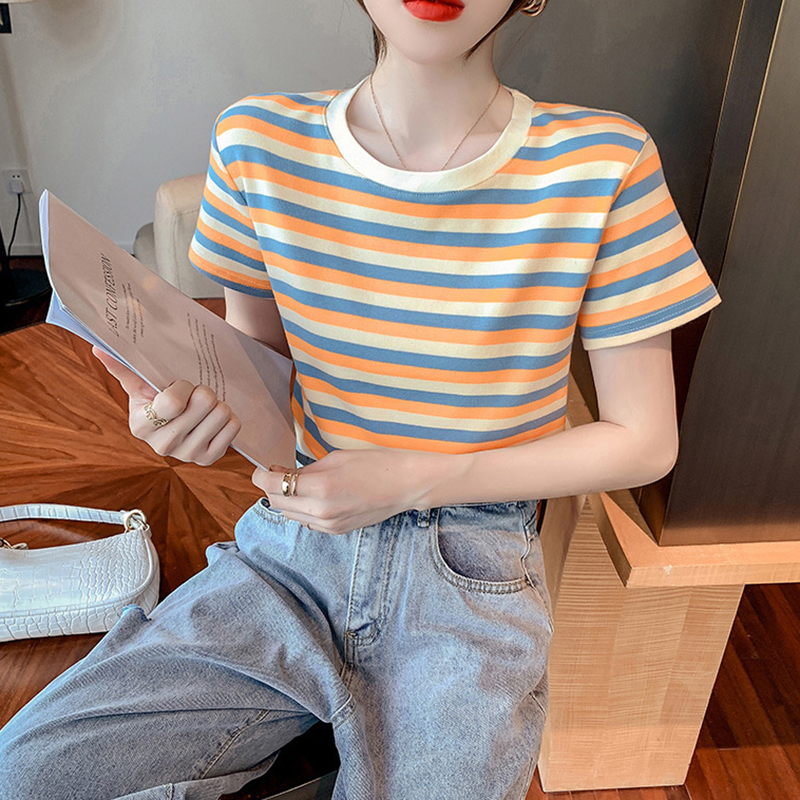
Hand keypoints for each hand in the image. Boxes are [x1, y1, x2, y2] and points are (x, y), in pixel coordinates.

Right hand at [91, 346, 241, 465]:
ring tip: (204, 407)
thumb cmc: (157, 400)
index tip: (180, 386)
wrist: (177, 425)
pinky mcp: (210, 459)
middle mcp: (162, 447)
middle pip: (203, 404)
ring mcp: (188, 456)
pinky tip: (214, 418)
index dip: (183, 387)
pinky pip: (233, 427)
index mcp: (141, 427)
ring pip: (221, 414)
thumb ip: (123, 367)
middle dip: (203, 391)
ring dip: (217, 403)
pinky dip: (229, 417)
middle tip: (195, 395)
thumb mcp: (141, 385)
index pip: (174, 401)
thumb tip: (98, 347)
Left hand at [251, 448, 427, 534]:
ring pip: (291, 516)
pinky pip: (308, 522)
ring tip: (295, 484)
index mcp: (320, 488)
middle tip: (276, 472)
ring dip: (286, 500)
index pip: (274, 486)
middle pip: (278, 503)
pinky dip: (302, 510)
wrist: (406, 485)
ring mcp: (329, 525)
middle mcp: (321, 511)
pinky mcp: (337, 531)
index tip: (261, 469)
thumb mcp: (336, 458)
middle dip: (271, 488)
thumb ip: (305, 470)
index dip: (261, 477)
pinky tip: (312, 497)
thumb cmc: (375, 464)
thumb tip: (282, 474)